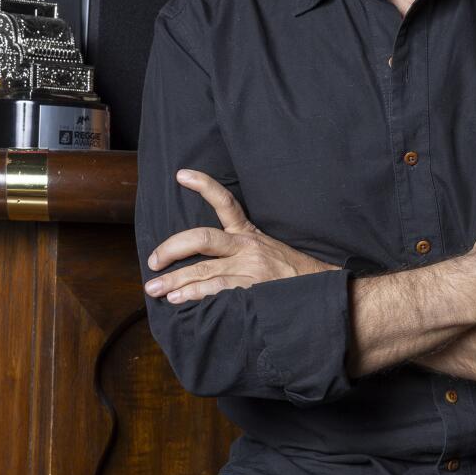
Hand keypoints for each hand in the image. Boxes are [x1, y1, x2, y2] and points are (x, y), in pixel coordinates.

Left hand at [143, 168, 338, 303]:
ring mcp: (249, 269)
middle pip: (201, 238)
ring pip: (202, 270)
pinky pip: (217, 290)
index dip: (203, 185)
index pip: (225, 201)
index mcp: (250, 234)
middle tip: (152, 261)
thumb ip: (242, 249)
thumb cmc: (293, 274)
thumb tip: (210, 256)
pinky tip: (179, 300)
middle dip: (171, 249)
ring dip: (174, 280)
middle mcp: (247, 248)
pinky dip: (195, 294)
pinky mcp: (252, 290)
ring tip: (155, 288)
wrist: (323, 292)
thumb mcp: (270, 250)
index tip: (181, 174)